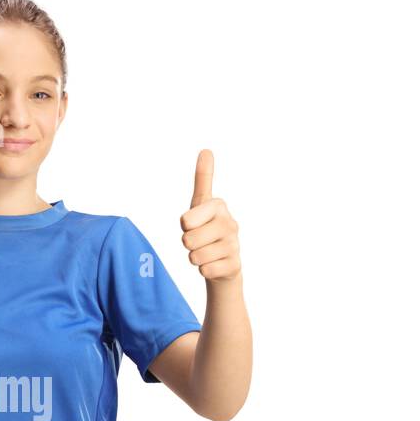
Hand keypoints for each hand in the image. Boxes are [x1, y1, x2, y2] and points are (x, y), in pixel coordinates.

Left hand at [180, 148, 241, 284]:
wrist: (224, 262)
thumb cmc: (207, 228)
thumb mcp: (201, 204)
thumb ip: (203, 179)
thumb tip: (206, 150)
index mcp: (218, 206)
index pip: (186, 220)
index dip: (185, 225)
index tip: (194, 223)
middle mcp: (229, 223)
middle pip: (188, 240)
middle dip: (188, 244)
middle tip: (199, 241)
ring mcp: (234, 245)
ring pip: (195, 257)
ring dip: (195, 258)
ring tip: (207, 252)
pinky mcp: (234, 265)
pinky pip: (205, 271)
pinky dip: (204, 271)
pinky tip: (214, 264)